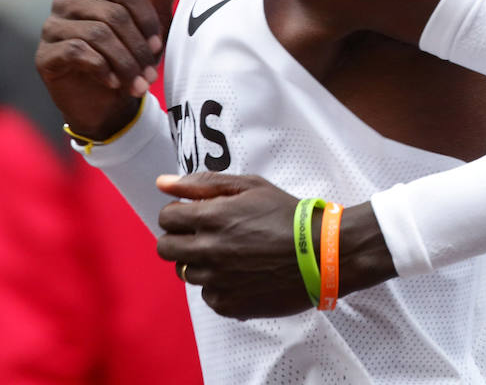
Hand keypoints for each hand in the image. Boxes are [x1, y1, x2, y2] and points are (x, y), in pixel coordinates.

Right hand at [36, 0, 191, 138]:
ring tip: (136, 84)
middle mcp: (68, 1)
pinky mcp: (44, 55)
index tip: (157, 47)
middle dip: (137, 48)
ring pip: (96, 34)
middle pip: (113, 13)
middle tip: (149, 73)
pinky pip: (77, 51)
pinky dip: (103, 69)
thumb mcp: (153, 25)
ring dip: (124, 63)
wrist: (107, 106)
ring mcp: (52, 27)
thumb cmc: (130, 59)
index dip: (147, 21)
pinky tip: (113, 83)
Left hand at [155, 172, 312, 319]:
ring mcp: (217, 280)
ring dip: (199, 262)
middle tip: (203, 235)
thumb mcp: (249, 186)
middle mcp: (208, 250)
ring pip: (185, 272)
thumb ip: (202, 183)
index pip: (165, 218)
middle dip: (179, 238)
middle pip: (165, 248)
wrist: (323, 254)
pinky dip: (218, 286)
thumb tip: (162, 182)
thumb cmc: (287, 215)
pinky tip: (241, 274)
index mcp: (210, 218)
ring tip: (229, 255)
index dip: (178, 214)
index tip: (194, 215)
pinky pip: (207, 295)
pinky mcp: (229, 304)